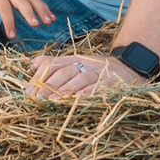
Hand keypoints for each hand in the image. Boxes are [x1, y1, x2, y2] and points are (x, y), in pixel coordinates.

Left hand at [0, 0, 54, 40]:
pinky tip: (52, 17)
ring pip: (34, 1)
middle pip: (22, 4)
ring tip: (48, 22)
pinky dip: (45, 8)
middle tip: (35, 25)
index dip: (8, 23)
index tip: (12, 35)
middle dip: (29, 14)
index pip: (4, 10)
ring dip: (42, 11)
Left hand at [26, 52, 144, 99]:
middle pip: (64, 72)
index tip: (27, 89)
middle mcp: (86, 64)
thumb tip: (32, 65)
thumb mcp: (77, 63)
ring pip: (80, 79)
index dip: (39, 75)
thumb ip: (56, 64)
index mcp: (76, 59)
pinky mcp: (112, 84)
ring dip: (65, 90)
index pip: (54, 63)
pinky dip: (87, 94)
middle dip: (48, 85)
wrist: (131, 68)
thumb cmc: (99, 70)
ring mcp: (100, 74)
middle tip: (36, 98)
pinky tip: (77, 100)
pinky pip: (98, 88)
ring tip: (52, 100)